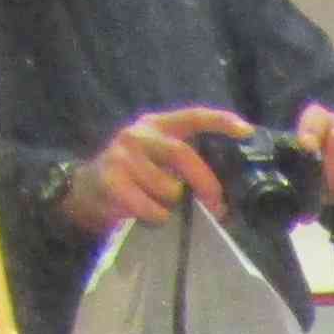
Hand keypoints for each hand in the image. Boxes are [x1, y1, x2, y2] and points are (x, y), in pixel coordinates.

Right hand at [58, 106, 250, 235]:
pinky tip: (149, 215)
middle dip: (205, 182)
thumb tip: (223, 191)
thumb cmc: (134, 178)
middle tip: (218, 205)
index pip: (192, 116)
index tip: (246, 131)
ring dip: (174, 205)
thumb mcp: (157, 160)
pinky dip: (158, 217)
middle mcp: (139, 134)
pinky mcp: (111, 180)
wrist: (87, 191)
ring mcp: (122, 155)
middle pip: (181, 153)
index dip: (219, 121)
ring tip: (164, 207)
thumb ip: (184, 163)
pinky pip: (151, 207)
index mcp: (156, 125)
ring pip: (167, 187)